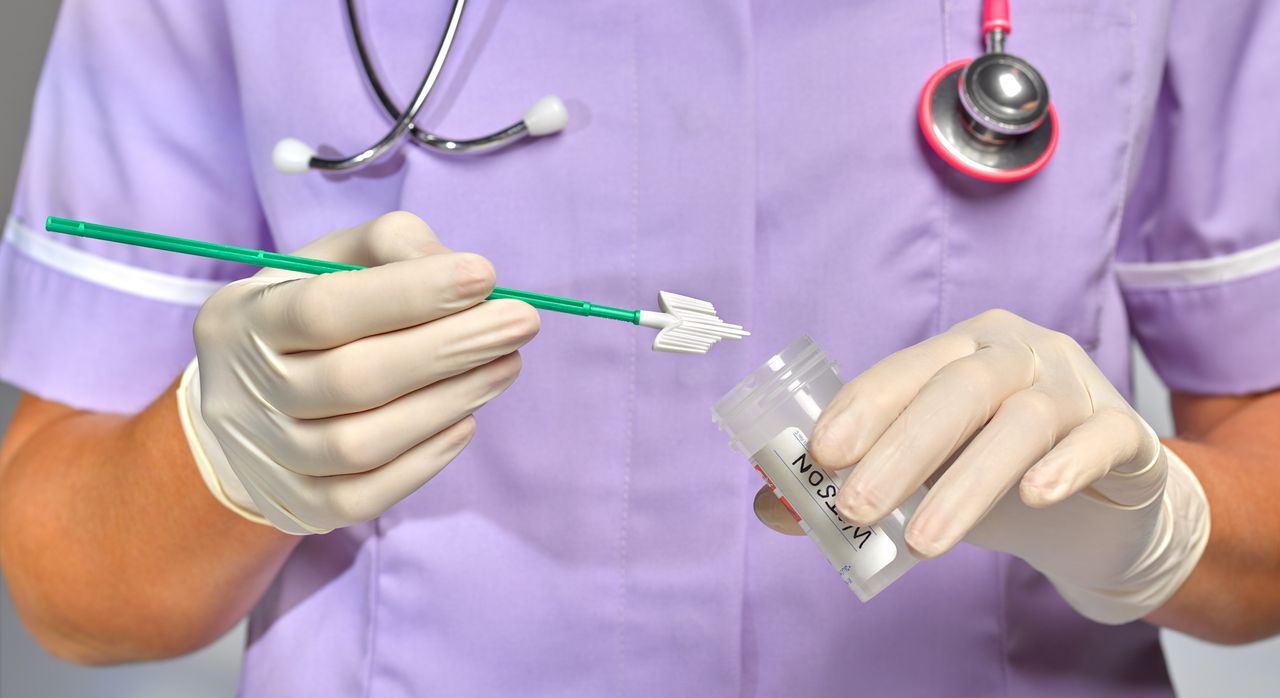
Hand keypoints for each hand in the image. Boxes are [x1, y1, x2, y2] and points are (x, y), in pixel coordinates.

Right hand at [179, 212, 539, 534]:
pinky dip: (424, 460)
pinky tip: (466, 420)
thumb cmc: (308, 312)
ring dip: (448, 402)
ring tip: (506, 365)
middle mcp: (243, 393)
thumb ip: (392, 246)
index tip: (485, 275)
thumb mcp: (332, 260)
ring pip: (361, 444)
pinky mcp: (296, 507)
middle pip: (352, 379)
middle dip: (449, 349)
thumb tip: (463, 273)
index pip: (325, 308)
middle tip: (520, 323)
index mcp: (244, 319)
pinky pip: (363, 497)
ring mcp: (267, 458)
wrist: (244, 401)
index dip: (410, 293)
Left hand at [755, 309, 1209, 622]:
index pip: (904, 370)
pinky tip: (1036, 496)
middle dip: (901, 450)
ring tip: (922, 544)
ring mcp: (1075, 386)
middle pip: (958, 389)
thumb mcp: (924, 474)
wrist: (1101, 504)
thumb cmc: (994, 473)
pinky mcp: (1126, 432)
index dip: (862, 409)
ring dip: (967, 483)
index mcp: (960, 350)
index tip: (819, 457)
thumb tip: (771, 508)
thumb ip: (856, 481)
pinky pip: (1101, 437)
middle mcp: (1018, 353)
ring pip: (1022, 421)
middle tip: (856, 508)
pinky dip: (1066, 464)